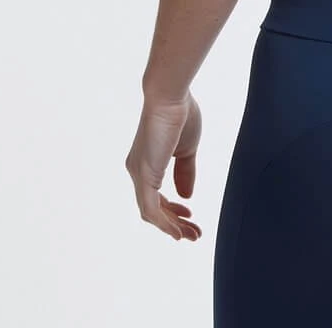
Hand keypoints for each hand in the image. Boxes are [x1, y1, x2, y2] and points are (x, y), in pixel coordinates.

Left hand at [125, 91, 203, 241]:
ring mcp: (138, 174)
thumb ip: (185, 173)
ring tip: (191, 234)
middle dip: (174, 223)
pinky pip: (150, 209)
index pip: (156, 196)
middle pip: (153, 208)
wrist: (171, 96)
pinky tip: (178, 230)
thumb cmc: (180, 114)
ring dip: (171, 227)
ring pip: (151, 213)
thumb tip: (186, 196)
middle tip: (193, 233)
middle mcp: (138, 171)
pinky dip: (164, 223)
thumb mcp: (186, 150)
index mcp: (147, 163)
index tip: (190, 215)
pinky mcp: (144, 176)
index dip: (172, 210)